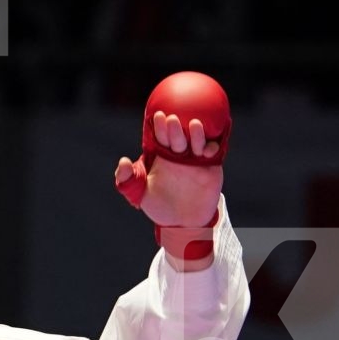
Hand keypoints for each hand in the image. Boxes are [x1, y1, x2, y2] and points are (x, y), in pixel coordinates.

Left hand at [114, 110, 223, 228]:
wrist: (182, 223)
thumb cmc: (159, 206)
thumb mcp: (138, 194)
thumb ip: (126, 179)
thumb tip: (123, 160)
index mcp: (162, 155)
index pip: (160, 137)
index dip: (159, 126)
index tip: (157, 116)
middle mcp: (180, 154)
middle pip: (178, 137)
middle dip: (175, 128)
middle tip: (172, 120)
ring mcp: (196, 159)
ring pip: (197, 142)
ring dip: (197, 133)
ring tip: (194, 125)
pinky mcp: (212, 167)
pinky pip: (214, 154)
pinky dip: (212, 148)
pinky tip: (208, 150)